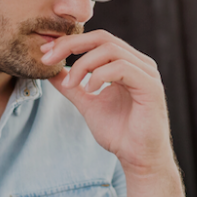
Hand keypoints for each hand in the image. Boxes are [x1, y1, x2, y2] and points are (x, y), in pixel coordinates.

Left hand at [41, 31, 173, 174]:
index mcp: (127, 64)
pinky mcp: (150, 86)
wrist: (138, 159)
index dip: (70, 42)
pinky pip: (122, 68)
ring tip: (71, 84)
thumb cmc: (120, 134)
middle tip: (48, 59)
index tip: (45, 53)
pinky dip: (100, 76)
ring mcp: (146, 73)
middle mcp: (139, 64)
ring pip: (110, 50)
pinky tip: (90, 90)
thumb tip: (51, 70)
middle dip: (71, 45)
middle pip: (102, 38)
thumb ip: (72, 86)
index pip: (97, 40)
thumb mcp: (88, 104)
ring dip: (83, 65)